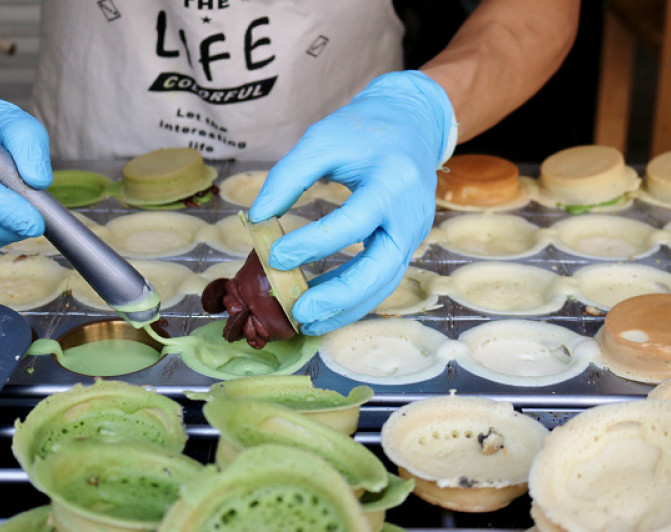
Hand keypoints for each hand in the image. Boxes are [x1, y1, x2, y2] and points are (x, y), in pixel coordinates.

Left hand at [249, 70, 455, 334]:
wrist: (411, 125)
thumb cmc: (363, 129)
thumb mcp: (323, 139)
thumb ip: (289, 176)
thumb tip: (256, 219)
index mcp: (392, 182)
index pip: (355, 221)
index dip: (314, 243)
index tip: (275, 254)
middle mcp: (410, 214)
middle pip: (382, 268)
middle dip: (340, 296)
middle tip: (299, 312)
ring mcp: (414, 234)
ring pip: (385, 284)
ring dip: (347, 308)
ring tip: (306, 323)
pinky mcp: (406, 245)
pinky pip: (381, 279)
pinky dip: (354, 298)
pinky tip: (324, 309)